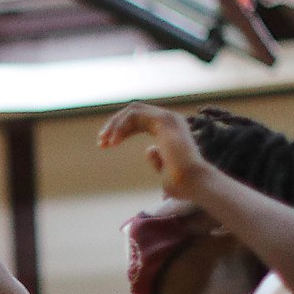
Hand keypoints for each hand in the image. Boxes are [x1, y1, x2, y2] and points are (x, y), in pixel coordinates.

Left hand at [98, 102, 212, 199]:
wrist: (193, 183)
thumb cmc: (181, 183)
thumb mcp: (165, 170)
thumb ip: (158, 158)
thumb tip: (149, 150)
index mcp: (170, 130)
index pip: (140, 121)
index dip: (121, 131)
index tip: (106, 145)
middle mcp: (171, 120)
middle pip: (134, 113)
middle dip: (114, 126)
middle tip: (101, 142)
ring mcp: (168, 118)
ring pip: (133, 110)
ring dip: (115, 125)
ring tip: (104, 142)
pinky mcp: (164, 119)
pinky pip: (135, 114)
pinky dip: (121, 125)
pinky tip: (114, 141)